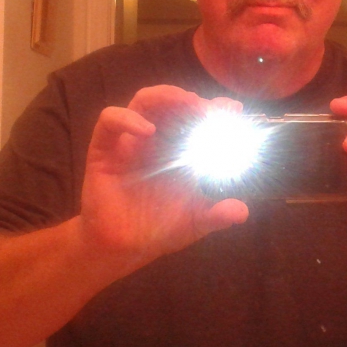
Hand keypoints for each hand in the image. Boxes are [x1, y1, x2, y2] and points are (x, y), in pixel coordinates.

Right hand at [79, 85, 248, 272]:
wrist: (125, 249)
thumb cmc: (160, 229)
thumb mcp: (196, 222)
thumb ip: (218, 215)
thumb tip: (243, 212)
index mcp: (181, 150)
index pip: (197, 118)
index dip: (215, 109)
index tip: (235, 110)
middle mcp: (157, 140)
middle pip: (174, 103)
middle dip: (194, 102)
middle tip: (212, 110)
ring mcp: (130, 142)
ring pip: (144, 101)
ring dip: (167, 96)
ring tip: (188, 103)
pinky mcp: (104, 150)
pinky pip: (109, 121)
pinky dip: (127, 118)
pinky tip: (148, 130)